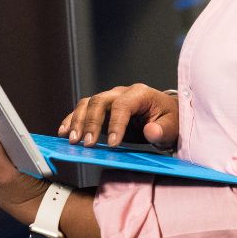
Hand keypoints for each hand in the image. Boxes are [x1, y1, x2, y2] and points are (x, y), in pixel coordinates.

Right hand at [58, 84, 178, 148]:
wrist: (167, 117)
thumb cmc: (170, 121)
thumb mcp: (173, 127)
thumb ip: (163, 130)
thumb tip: (151, 131)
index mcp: (140, 94)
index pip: (123, 105)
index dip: (116, 124)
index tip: (112, 144)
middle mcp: (121, 93)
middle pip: (100, 101)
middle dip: (91, 123)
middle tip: (86, 144)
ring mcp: (110, 99)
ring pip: (87, 104)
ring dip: (77, 121)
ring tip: (72, 140)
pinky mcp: (102, 110)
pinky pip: (83, 110)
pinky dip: (71, 120)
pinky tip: (63, 132)